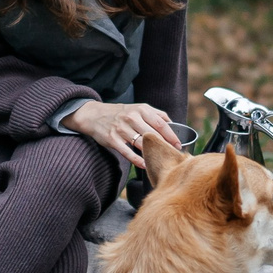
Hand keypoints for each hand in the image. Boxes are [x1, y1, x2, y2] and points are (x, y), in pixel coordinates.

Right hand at [60, 100, 181, 168]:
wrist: (94, 115)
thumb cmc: (120, 113)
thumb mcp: (138, 108)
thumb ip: (155, 114)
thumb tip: (172, 123)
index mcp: (141, 109)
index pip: (161, 124)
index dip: (171, 136)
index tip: (178, 145)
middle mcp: (131, 117)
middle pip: (153, 134)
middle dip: (164, 146)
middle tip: (172, 155)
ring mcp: (121, 129)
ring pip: (141, 144)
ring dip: (151, 153)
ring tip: (159, 160)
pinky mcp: (112, 139)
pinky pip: (127, 152)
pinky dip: (137, 160)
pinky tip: (144, 164)